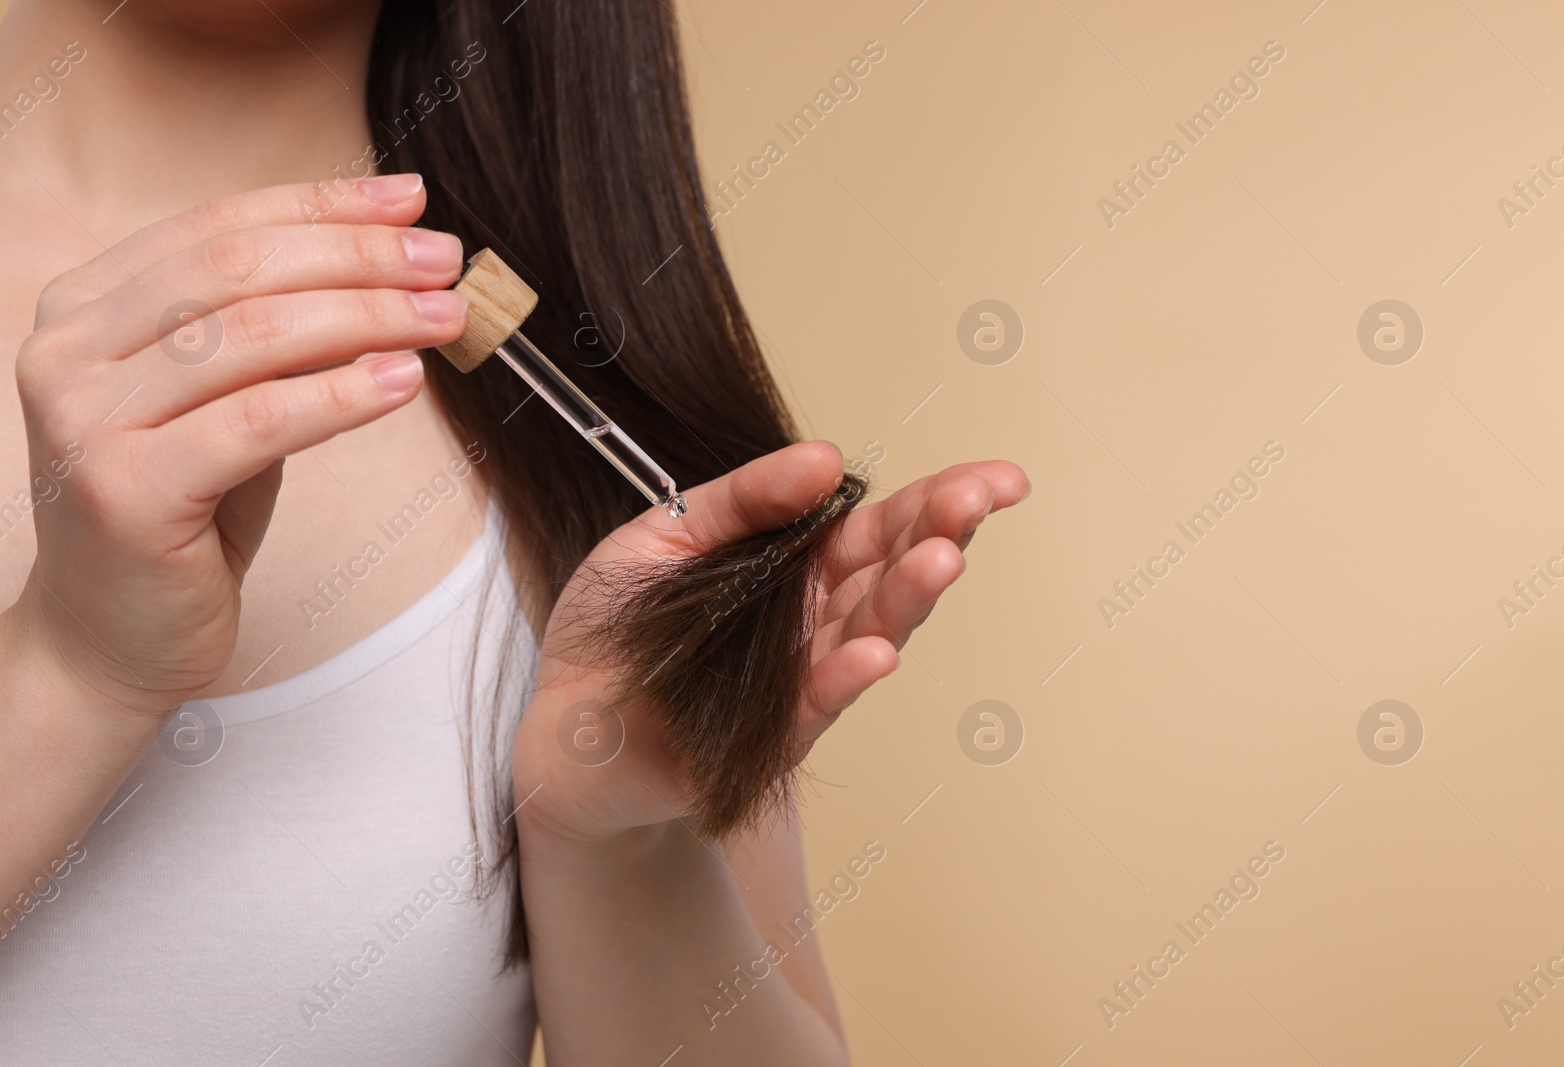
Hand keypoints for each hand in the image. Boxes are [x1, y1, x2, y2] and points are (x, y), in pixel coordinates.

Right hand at [11, 174, 466, 717]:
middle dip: (358, 257)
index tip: (411, 202)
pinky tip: (402, 382)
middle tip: (445, 261)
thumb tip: (392, 263)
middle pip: (237, 272)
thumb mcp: (229, 402)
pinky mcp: (122, 489)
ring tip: (445, 318)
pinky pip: (257, 421)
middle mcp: (67, 350)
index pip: (218, 227)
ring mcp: (84, 419)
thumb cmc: (182, 516)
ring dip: (367, 318)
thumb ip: (279, 335)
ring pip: (250, 337)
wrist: (110, 640)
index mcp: (85, 307)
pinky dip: (340, 394)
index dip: (323, 205)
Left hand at [512, 440, 1030, 841]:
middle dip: (938, 533)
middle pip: (890, 573)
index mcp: (797, 566)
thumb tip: (827, 457)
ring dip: (906, 599)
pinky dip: (842, 680)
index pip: (882, 526)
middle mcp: (813, 622)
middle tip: (976, 501)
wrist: (563, 722)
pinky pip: (811, 708)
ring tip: (942, 559)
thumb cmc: (618, 626)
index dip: (942, 499)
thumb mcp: (667, 533)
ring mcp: (797, 681)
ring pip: (867, 635)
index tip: (1000, 480)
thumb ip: (745, 498)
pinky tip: (875, 652)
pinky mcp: (763, 740)